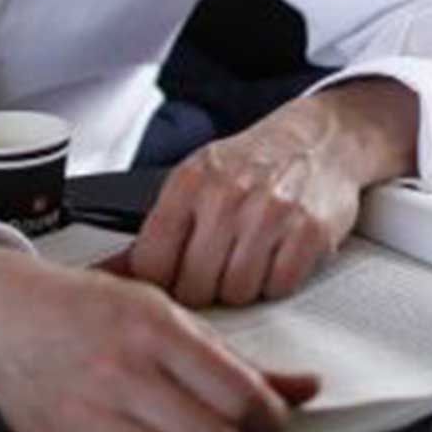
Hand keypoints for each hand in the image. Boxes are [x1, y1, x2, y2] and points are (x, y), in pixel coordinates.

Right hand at [0, 238, 318, 431]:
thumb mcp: (167, 310)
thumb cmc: (89, 309)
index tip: (271, 419)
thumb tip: (303, 388)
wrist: (6, 320)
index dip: (269, 417)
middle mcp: (121, 374)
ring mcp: (89, 418)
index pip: (236, 393)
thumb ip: (234, 357)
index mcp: (153, 330)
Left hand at [130, 78, 417, 308]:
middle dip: (205, 286)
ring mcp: (271, 213)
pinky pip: (279, 286)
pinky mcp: (310, 232)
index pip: (151, 264)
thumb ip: (159, 227)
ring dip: (244, 285)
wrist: (320, 139)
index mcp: (190, 182)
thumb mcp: (196, 178)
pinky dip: (278, 280)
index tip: (173, 279)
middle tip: (219, 265)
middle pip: (195, 287)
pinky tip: (279, 254)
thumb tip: (110, 273)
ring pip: (238, 293)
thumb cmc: (252, 164)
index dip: (160, 283)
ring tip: (251, 255)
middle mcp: (228, 196)